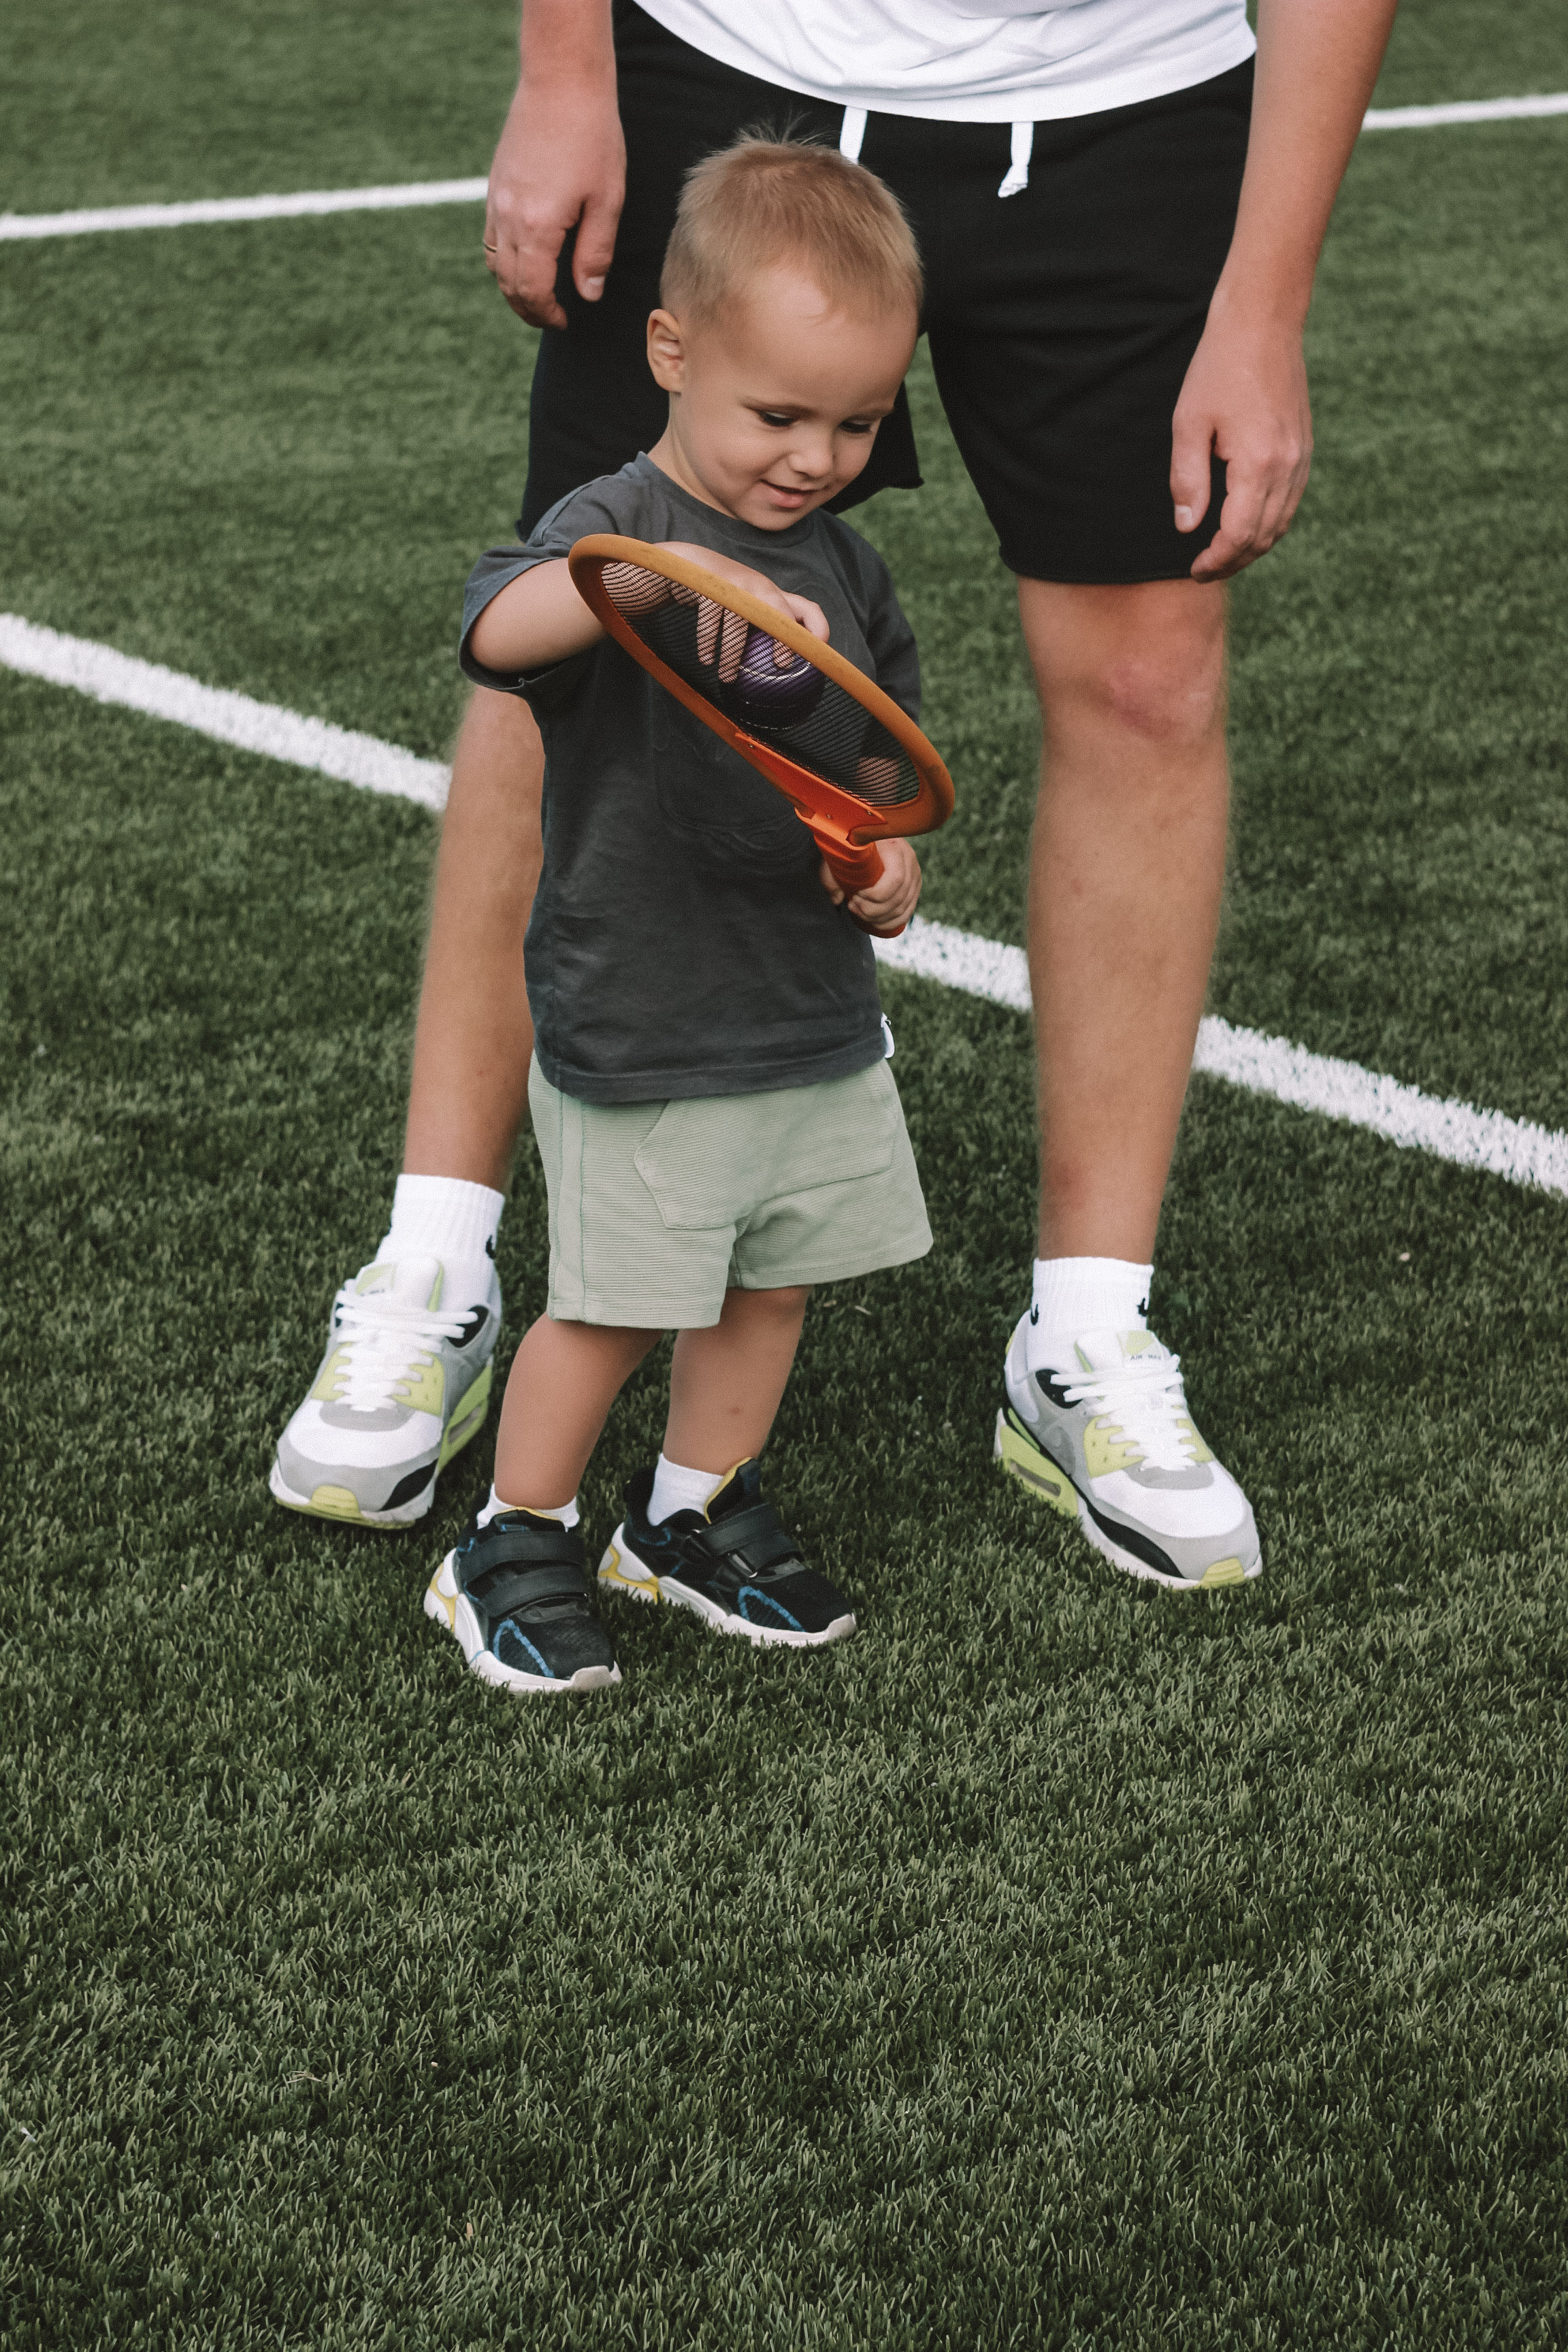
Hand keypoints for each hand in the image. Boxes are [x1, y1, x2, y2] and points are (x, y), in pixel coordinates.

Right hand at [484, 60, 624, 327]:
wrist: (560, 82)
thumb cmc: (592, 138)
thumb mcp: (606, 201)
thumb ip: (595, 253)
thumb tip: (588, 294)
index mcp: (537, 227)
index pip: (532, 290)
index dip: (546, 313)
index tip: (564, 321)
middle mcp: (508, 217)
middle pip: (508, 282)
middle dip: (527, 308)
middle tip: (550, 318)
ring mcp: (496, 199)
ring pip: (495, 261)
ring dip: (512, 285)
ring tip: (537, 295)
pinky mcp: (495, 184)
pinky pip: (491, 235)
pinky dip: (504, 258)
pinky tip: (525, 257)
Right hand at [656, 545, 828, 680]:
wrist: (692, 565)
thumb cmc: (728, 597)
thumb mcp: (753, 607)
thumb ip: (768, 628)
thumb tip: (780, 673)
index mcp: (774, 596)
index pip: (807, 609)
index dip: (817, 629)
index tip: (816, 651)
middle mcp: (760, 588)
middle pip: (779, 612)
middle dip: (784, 637)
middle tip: (781, 664)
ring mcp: (736, 586)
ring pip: (739, 624)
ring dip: (731, 655)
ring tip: (727, 678)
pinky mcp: (712, 587)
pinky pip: (711, 620)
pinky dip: (708, 642)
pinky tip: (706, 660)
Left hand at [820, 836, 921, 931]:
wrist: (866, 833)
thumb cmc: (851, 843)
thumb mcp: (838, 851)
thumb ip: (830, 874)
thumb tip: (836, 899)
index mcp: (894, 847)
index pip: (895, 879)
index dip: (876, 895)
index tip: (856, 894)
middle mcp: (909, 861)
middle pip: (898, 898)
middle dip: (872, 910)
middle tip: (852, 904)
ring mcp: (914, 875)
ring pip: (901, 909)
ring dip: (877, 918)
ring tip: (858, 911)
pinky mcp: (913, 888)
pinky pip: (906, 913)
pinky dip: (889, 923)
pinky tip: (873, 921)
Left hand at [1170, 294, 1312, 581]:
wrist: (1263, 324)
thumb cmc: (1218, 369)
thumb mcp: (1188, 424)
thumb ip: (1187, 480)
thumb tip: (1187, 527)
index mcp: (1258, 463)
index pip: (1239, 535)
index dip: (1217, 560)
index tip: (1194, 569)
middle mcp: (1288, 467)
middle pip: (1264, 537)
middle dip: (1234, 562)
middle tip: (1204, 570)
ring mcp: (1301, 459)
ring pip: (1281, 524)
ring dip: (1253, 547)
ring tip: (1222, 555)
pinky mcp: (1304, 449)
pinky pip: (1290, 502)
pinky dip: (1269, 524)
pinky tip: (1245, 526)